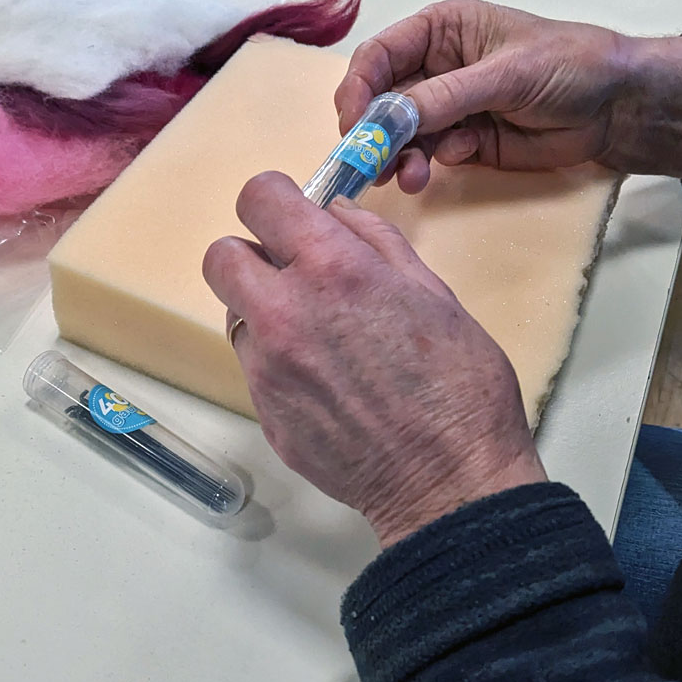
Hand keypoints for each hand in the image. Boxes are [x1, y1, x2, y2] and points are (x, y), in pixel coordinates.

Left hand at [203, 172, 545, 546]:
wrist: (451, 482)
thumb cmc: (460, 384)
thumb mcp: (433, 292)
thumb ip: (376, 241)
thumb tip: (334, 213)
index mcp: (333, 270)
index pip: (259, 198)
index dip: (274, 198)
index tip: (290, 212)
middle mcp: (285, 312)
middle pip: (220, 256)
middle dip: (252, 253)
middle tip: (293, 271)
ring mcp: (267, 367)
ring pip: (233, 312)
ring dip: (263, 308)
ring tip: (316, 333)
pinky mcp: (264, 411)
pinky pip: (253, 364)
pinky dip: (275, 358)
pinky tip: (322, 380)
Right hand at [335, 0, 681, 192]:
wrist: (616, 109)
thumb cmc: (567, 66)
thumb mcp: (506, 74)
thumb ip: (446, 96)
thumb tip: (390, 119)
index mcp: (439, 31)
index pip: (379, 56)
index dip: (358, 88)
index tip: (352, 124)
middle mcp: (433, 68)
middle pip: (380, 100)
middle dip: (373, 131)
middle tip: (369, 163)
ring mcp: (445, 107)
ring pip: (399, 134)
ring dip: (397, 156)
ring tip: (408, 176)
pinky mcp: (461, 142)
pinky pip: (426, 155)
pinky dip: (425, 165)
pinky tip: (443, 166)